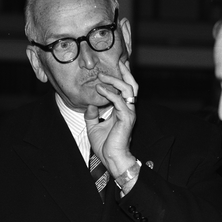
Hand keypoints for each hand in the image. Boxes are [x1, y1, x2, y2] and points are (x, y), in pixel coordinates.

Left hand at [86, 58, 139, 177]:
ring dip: (114, 80)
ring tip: (101, 76)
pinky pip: (119, 100)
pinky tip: (99, 89)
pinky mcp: (126, 118)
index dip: (122, 77)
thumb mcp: (94, 127)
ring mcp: (129, 113)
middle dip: (124, 72)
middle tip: (116, 62)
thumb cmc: (106, 146)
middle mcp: (129, 109)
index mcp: (123, 110)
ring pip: (127, 89)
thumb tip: (90, 105)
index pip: (125, 89)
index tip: (114, 67)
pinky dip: (109, 92)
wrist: (113, 159)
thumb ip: (92, 115)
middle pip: (132, 85)